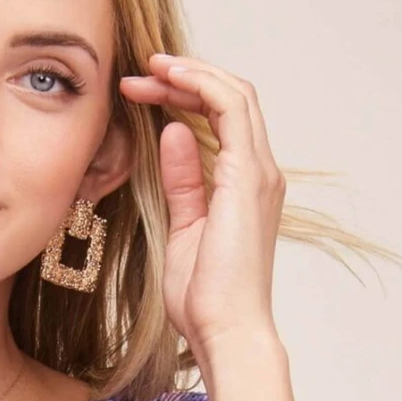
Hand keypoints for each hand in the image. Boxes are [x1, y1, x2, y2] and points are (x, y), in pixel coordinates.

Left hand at [118, 51, 288, 365]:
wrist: (227, 332)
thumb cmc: (206, 299)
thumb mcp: (184, 229)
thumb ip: (183, 182)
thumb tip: (173, 135)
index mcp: (246, 185)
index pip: (223, 117)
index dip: (185, 93)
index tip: (142, 91)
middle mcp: (260, 173)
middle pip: (231, 96)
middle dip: (185, 76)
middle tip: (140, 72)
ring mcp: (259, 173)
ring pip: (234, 93)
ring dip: (190, 73)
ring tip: (149, 68)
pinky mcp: (249, 177)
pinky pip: (229, 108)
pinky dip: (199, 85)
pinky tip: (167, 80)